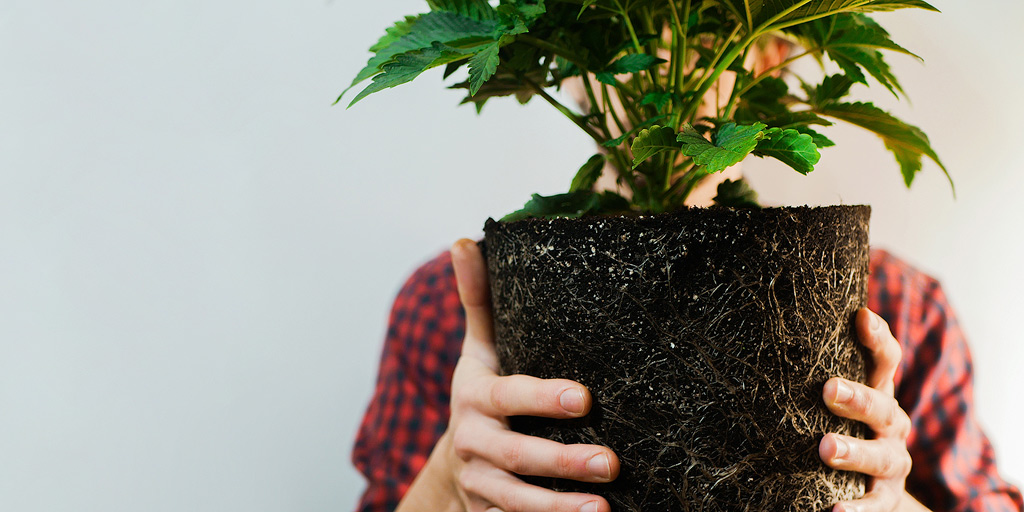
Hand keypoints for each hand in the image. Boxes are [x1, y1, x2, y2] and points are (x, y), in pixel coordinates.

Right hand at [441, 239, 618, 511]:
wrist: (453, 463)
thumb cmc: (482, 393)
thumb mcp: (478, 349)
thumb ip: (478, 300)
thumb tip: (466, 240)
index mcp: (473, 396)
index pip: (509, 397)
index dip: (544, 398)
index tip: (586, 398)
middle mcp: (474, 443)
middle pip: (518, 456)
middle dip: (563, 461)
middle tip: (612, 462)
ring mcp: (481, 485)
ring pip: (519, 501)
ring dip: (559, 507)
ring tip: (602, 510)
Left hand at [819, 309, 923, 511]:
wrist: (875, 483)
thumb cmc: (846, 425)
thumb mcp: (840, 398)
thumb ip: (821, 370)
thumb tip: (773, 328)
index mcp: (879, 393)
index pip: (885, 361)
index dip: (877, 338)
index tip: (860, 318)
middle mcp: (892, 424)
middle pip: (881, 407)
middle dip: (856, 397)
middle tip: (828, 389)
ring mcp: (892, 461)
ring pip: (880, 456)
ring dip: (854, 450)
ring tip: (826, 448)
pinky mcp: (886, 496)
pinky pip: (875, 504)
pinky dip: (857, 509)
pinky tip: (835, 511)